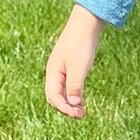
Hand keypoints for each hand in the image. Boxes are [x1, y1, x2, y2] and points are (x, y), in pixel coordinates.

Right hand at [45, 4, 104, 118]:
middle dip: (66, 108)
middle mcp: (55, 73)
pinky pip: (69, 86)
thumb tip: (73, 105)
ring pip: (62, 92)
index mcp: (53, 73)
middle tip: (80, 115)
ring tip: (82, 112)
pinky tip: (82, 101)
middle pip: (55, 97)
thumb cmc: (81, 44)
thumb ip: (75, 87)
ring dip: (70, 103)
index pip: (53, 97)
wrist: (86, 24)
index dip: (64, 108)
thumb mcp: (79, 68)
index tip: (77, 114)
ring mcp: (62, 70)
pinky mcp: (70, 67)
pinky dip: (74, 95)